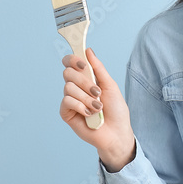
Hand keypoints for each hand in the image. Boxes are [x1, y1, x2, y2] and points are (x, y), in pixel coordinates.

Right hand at [59, 47, 135, 171]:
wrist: (116, 133)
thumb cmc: (116, 111)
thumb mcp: (110, 86)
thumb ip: (98, 68)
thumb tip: (88, 51)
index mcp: (86, 79)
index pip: (71, 63)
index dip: (73, 59)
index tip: (82, 63)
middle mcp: (76, 88)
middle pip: (68, 73)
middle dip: (84, 82)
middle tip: (97, 92)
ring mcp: (70, 100)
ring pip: (68, 87)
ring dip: (86, 97)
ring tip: (98, 107)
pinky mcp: (66, 113)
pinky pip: (67, 101)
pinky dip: (81, 106)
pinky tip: (90, 114)